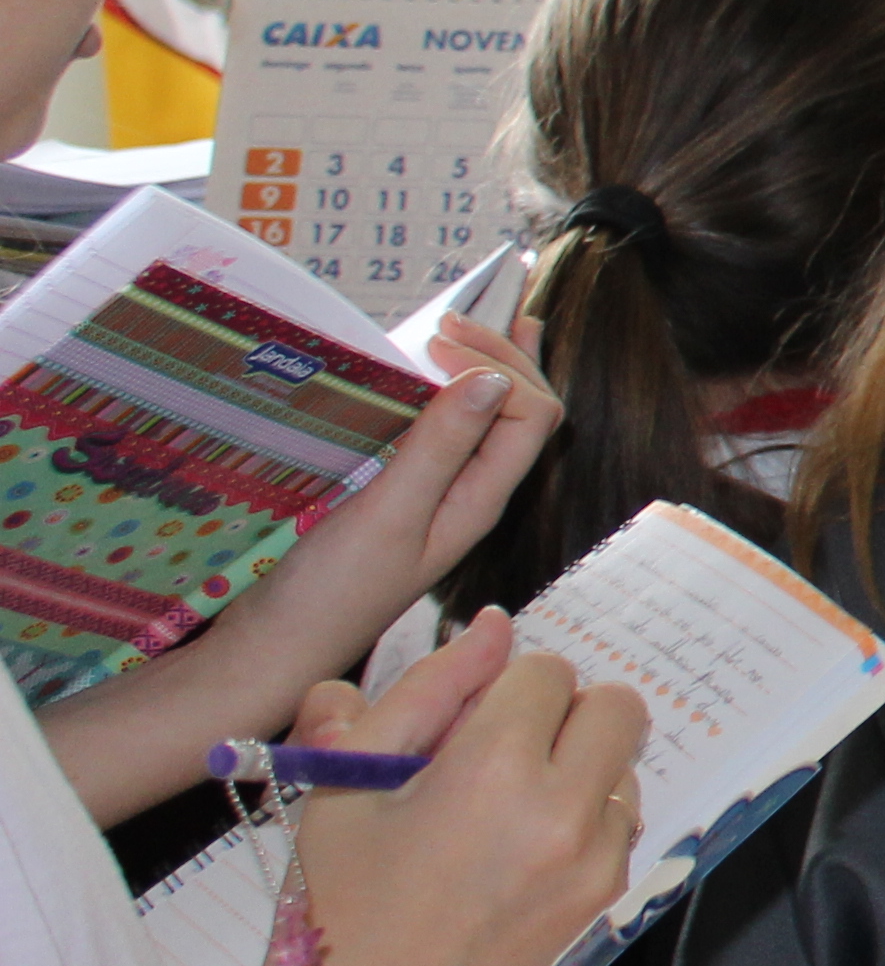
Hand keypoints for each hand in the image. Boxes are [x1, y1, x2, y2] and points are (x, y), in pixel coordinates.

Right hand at [39, 319, 563, 826]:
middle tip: (457, 316)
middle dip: (505, 353)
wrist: (269, 649)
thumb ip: (440, 448)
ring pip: (485, 419)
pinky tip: (431, 372)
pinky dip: (445, 391)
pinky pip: (440, 433)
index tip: (442, 339)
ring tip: (484, 317)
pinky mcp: (395, 498)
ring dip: (487, 365)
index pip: (533, 416)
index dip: (505, 364)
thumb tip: (493, 378)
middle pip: (521, 411)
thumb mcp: (386, 515)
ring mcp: (434, 497)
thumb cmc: (327, 592)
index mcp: (480, 500)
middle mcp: (468, 495)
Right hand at [218, 614, 641, 965]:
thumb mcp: (349, 785)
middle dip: (564, 714)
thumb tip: (490, 626)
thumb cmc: (332, 906)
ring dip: (581, 769)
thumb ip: (422, 692)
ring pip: (625, 769)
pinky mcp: (603, 906)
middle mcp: (564, 809)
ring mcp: (594, 862)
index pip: (546, 672)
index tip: (465, 724)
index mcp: (494, 767)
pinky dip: (587, 823)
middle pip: (616, 707)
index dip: (503, 688)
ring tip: (504, 813)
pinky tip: (521, 856)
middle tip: (501, 753)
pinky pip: (623, 829)